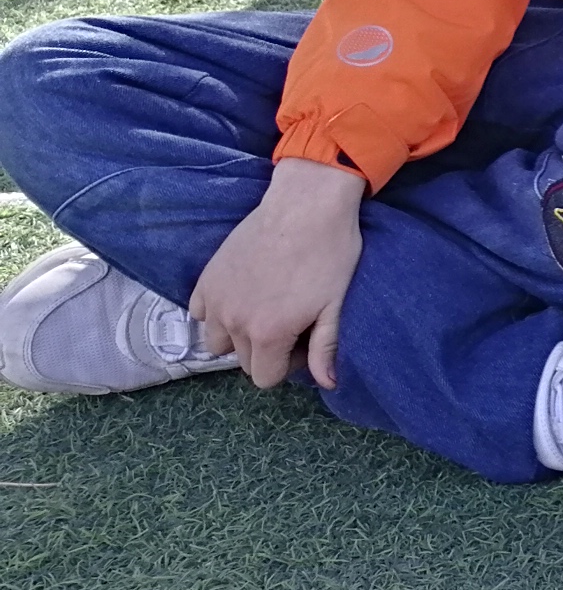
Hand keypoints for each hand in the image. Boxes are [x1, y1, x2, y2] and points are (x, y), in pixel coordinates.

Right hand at [189, 158, 365, 389]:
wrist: (305, 205)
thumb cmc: (329, 254)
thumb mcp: (335, 305)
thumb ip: (325, 349)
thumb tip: (328, 384)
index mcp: (268, 334)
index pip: (265, 379)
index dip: (287, 365)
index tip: (303, 340)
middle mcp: (233, 322)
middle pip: (243, 361)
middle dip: (266, 350)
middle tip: (290, 321)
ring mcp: (215, 300)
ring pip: (217, 341)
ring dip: (237, 334)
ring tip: (264, 308)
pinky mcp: (205, 279)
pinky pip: (200, 313)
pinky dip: (216, 311)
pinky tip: (242, 294)